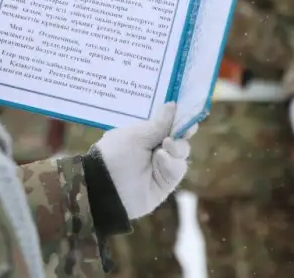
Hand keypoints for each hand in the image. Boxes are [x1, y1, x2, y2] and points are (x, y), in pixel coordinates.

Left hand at [94, 103, 192, 218]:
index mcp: (143, 133)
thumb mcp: (136, 135)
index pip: (165, 122)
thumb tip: (173, 105)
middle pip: (179, 136)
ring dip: (177, 147)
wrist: (107, 188)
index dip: (177, 117)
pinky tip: (161, 158)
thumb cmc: (116, 154)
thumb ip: (158, 124)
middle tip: (187, 128)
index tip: (187, 112)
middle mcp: (153, 148)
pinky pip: (178, 168)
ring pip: (181, 152)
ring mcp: (161, 165)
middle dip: (183, 131)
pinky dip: (172, 162)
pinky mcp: (166, 182)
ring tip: (166, 145)